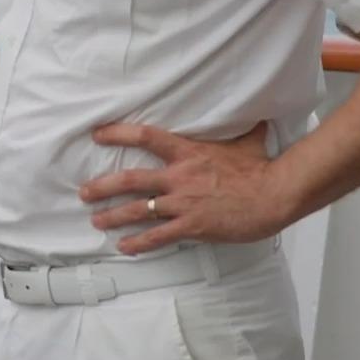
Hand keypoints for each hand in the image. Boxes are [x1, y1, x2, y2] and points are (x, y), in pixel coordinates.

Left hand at [79, 122, 294, 254]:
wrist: (275, 194)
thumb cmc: (262, 168)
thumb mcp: (247, 141)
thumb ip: (242, 128)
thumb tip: (255, 112)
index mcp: (188, 152)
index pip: (145, 136)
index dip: (118, 133)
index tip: (97, 134)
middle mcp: (179, 176)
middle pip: (131, 179)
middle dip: (103, 187)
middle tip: (84, 192)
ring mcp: (184, 202)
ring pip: (139, 210)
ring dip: (114, 216)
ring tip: (96, 221)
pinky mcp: (193, 225)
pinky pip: (158, 236)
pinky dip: (139, 242)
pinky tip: (124, 247)